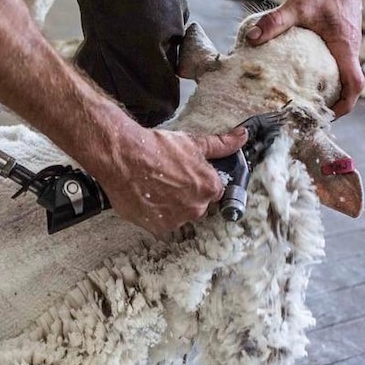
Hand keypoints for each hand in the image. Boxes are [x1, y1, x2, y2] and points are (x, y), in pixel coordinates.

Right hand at [95, 126, 247, 236]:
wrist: (123, 157)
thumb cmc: (155, 149)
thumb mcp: (192, 143)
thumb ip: (220, 144)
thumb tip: (241, 137)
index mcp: (209, 188)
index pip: (213, 191)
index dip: (199, 183)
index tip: (186, 177)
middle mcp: (196, 208)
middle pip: (196, 206)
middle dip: (185, 196)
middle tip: (168, 180)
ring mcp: (176, 219)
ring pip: (178, 216)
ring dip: (170, 206)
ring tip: (155, 188)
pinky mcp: (156, 227)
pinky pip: (160, 224)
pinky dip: (154, 214)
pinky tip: (147, 197)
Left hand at [245, 0, 364, 117]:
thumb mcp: (296, 4)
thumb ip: (274, 22)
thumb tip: (252, 38)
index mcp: (345, 46)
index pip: (355, 84)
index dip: (345, 105)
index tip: (328, 116)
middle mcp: (350, 48)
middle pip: (347, 85)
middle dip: (332, 103)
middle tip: (306, 115)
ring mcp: (347, 43)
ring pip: (342, 74)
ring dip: (327, 89)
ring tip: (301, 101)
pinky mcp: (340, 37)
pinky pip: (336, 62)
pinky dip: (323, 74)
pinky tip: (300, 76)